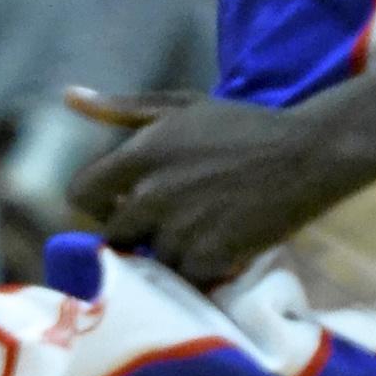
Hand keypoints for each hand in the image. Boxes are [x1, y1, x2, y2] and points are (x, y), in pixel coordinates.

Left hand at [66, 89, 346, 294]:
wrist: (306, 155)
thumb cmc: (242, 127)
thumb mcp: (181, 106)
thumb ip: (121, 108)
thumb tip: (69, 97)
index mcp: (139, 156)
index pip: (81, 195)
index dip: (99, 203)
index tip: (123, 203)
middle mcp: (151, 194)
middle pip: (115, 234)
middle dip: (137, 231)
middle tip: (172, 219)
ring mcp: (179, 229)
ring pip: (150, 260)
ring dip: (170, 254)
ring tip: (201, 231)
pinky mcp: (209, 257)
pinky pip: (184, 278)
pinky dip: (199, 270)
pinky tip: (219, 246)